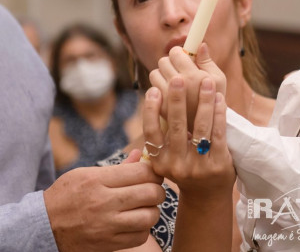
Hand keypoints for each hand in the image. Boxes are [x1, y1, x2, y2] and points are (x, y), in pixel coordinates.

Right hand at [44, 159, 164, 251]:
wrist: (43, 226)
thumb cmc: (67, 195)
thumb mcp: (86, 174)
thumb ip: (118, 168)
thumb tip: (142, 155)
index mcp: (98, 180)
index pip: (142, 172)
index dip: (153, 172)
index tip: (151, 175)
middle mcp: (103, 202)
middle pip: (151, 193)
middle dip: (158, 190)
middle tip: (153, 191)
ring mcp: (106, 225)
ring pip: (150, 216)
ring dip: (152, 211)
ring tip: (145, 208)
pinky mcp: (107, 244)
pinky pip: (140, 236)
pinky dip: (143, 229)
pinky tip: (135, 223)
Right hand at [143, 76, 235, 201]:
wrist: (206, 195)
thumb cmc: (185, 167)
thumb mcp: (168, 157)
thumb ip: (162, 134)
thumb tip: (155, 95)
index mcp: (160, 161)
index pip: (151, 132)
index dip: (150, 110)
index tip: (153, 89)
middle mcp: (176, 164)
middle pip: (176, 126)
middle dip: (177, 100)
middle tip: (178, 78)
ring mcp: (198, 165)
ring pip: (200, 128)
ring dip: (204, 102)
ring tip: (206, 81)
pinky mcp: (219, 164)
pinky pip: (219, 134)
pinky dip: (219, 114)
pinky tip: (220, 98)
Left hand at [149, 43, 225, 127]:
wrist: (208, 131)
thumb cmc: (215, 102)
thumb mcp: (219, 80)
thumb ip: (208, 61)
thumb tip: (200, 44)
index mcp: (193, 76)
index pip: (175, 52)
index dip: (180, 53)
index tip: (185, 57)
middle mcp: (178, 86)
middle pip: (163, 61)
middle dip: (171, 62)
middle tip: (180, 70)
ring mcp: (166, 98)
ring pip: (154, 74)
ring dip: (163, 75)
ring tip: (174, 82)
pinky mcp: (159, 108)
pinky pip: (151, 89)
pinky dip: (158, 88)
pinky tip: (169, 93)